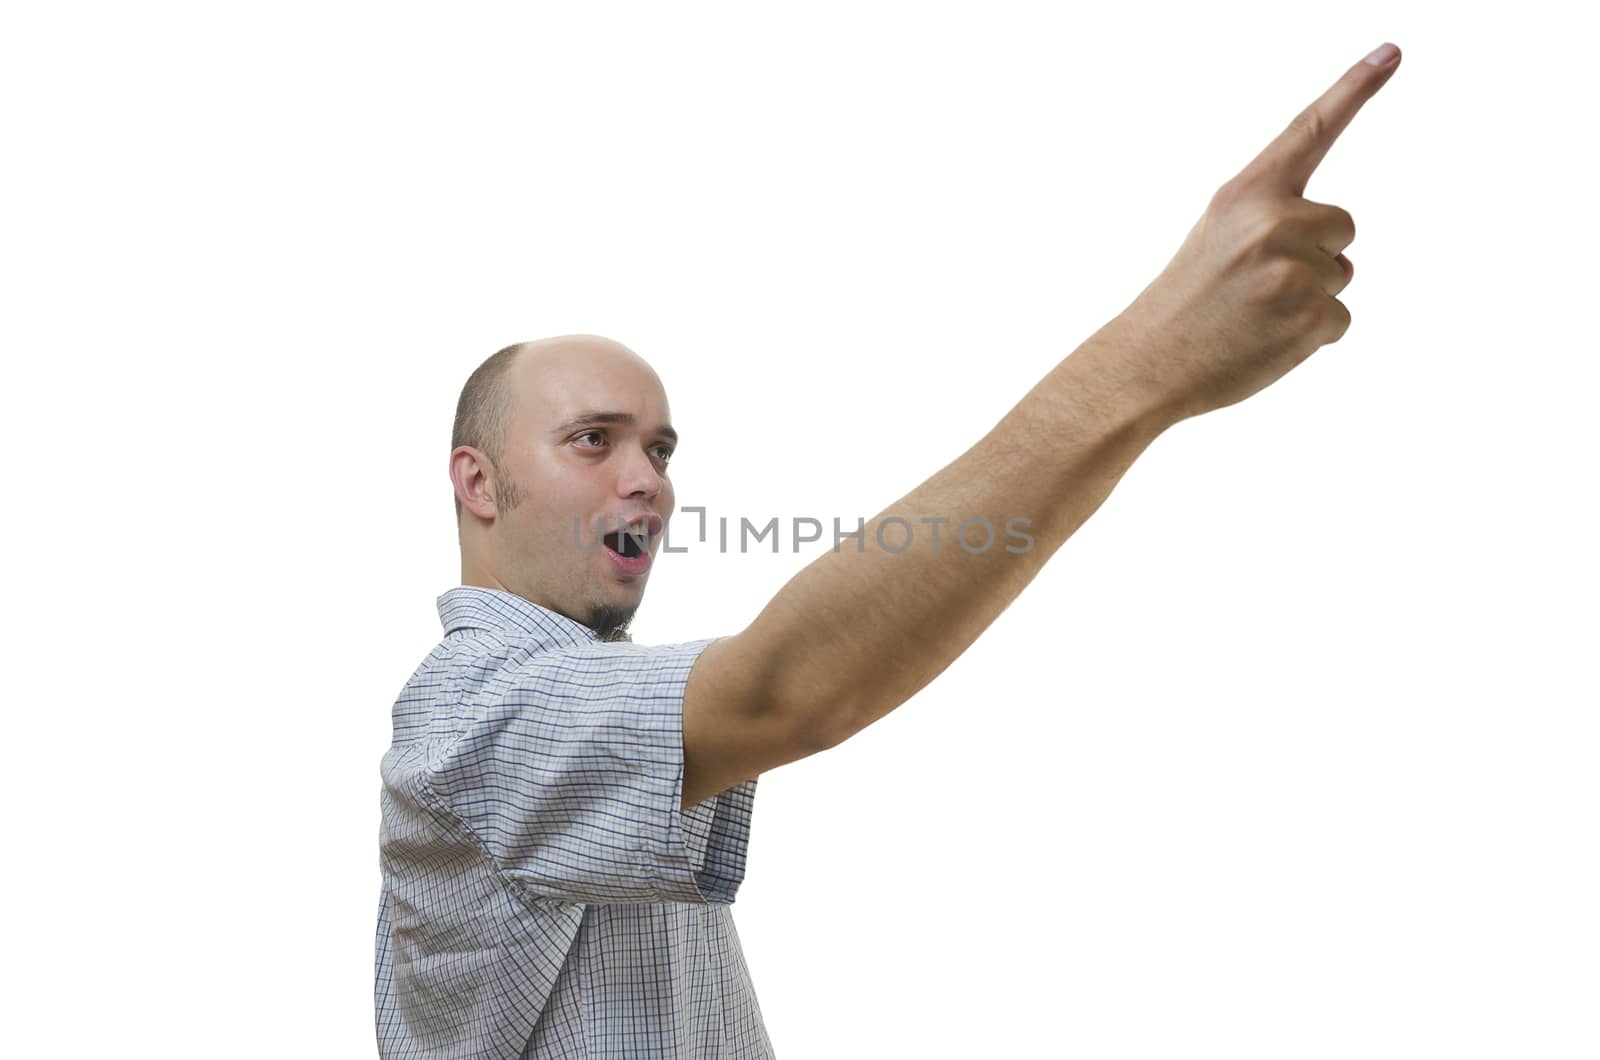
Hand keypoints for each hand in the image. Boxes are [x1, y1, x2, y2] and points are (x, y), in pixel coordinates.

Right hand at [1113, 43, 1402, 423]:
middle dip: (1316, 253)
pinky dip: (1311, 336)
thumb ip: (1272, 219)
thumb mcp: (1215, 236)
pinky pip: (1340, 319)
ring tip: (1255, 316)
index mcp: (1245, 195)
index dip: (1355, 88)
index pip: (1309, 131)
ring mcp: (1296, 271)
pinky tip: (1268, 341)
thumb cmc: (1183, 304)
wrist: (1146, 366)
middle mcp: (1274, 223)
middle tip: (1259, 286)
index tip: (1391, 51)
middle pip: (1342, 224)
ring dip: (1309, 297)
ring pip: (1342, 274)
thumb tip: (1341, 254)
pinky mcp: (1313, 317)